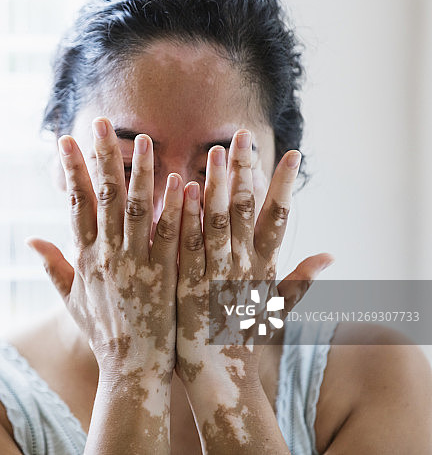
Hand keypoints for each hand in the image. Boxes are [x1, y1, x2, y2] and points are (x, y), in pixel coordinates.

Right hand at [27, 118, 181, 446]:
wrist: (131, 371)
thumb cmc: (102, 334)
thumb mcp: (71, 300)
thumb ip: (53, 265)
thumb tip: (30, 237)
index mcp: (87, 258)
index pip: (77, 204)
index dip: (72, 171)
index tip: (66, 140)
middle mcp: (110, 256)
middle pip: (107, 199)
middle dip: (103, 158)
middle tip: (102, 124)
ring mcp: (139, 265)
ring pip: (141, 211)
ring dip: (142, 174)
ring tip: (144, 140)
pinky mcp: (167, 277)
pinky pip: (172, 238)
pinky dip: (176, 209)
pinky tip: (181, 182)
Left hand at [174, 129, 332, 446]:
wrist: (217, 375)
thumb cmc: (244, 339)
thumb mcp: (277, 308)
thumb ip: (301, 279)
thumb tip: (330, 255)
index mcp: (262, 267)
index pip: (277, 217)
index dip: (283, 185)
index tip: (290, 153)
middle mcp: (241, 265)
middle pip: (244, 210)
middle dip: (245, 171)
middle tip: (243, 135)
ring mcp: (213, 273)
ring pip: (216, 221)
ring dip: (216, 184)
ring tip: (215, 151)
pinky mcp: (186, 282)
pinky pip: (185, 243)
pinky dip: (186, 215)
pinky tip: (181, 188)